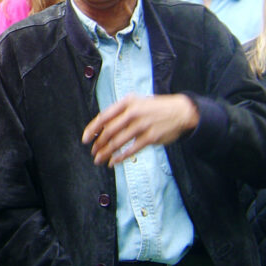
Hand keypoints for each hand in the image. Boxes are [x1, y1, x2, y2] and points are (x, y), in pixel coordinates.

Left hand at [82, 94, 198, 166]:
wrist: (181, 111)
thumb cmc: (155, 108)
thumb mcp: (137, 103)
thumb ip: (120, 113)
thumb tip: (101, 128)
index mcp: (127, 102)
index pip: (103, 116)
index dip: (91, 129)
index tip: (84, 139)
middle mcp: (133, 112)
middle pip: (108, 131)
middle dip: (98, 144)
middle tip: (93, 152)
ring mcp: (142, 125)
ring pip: (118, 142)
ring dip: (106, 153)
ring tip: (99, 159)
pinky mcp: (151, 137)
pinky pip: (131, 150)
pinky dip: (120, 158)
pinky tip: (113, 162)